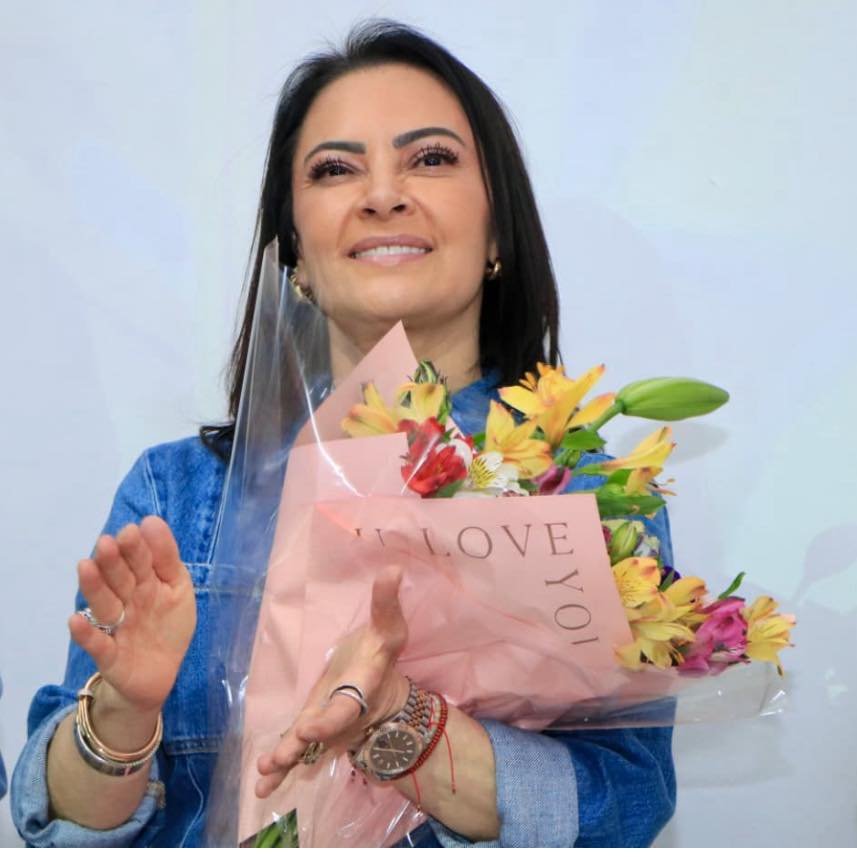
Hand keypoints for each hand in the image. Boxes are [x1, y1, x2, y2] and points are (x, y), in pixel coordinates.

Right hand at [68, 516, 195, 718]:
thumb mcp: (178, 588)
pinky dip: (85, 633)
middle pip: (119, 579)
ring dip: (94, 587)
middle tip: (106, 542)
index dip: (137, 547)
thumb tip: (151, 521)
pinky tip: (75, 619)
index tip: (132, 530)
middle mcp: (127, 601)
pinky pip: (96, 643)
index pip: (140, 561)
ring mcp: (116, 626)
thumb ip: (167, 558)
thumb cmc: (168, 625)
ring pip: (104, 604)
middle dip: (113, 561)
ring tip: (86, 566)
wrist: (160, 673)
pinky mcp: (109, 655)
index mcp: (146, 583)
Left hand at [255, 564, 408, 798]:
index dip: (331, 719)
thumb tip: (393, 569)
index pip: (347, 707)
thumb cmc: (380, 653)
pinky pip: (296, 753)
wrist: (381, 688)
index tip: (312, 727)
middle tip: (282, 756)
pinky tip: (260, 785)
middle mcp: (344, 716)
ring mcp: (327, 729)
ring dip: (287, 759)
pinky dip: (280, 771)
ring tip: (265, 772)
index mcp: (361, 690)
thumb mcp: (389, 628)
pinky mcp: (311, 732)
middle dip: (303, 743)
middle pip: (323, 734)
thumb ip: (386, 603)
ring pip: (308, 748)